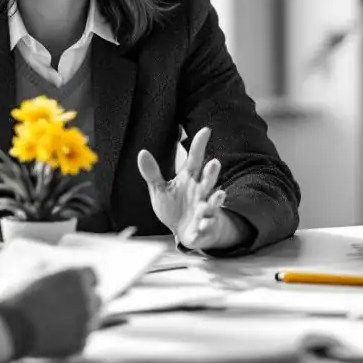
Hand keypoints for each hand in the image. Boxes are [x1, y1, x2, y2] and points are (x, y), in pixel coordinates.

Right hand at [0, 267, 99, 359]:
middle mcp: (87, 299)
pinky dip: (70, 340)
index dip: (84, 282)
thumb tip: (61, 273)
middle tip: (66, 308)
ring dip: (80, 321)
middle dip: (84, 302)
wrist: (9, 328)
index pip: (93, 276)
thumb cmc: (17, 297)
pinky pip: (81, 340)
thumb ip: (55, 272)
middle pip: (96, 299)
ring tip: (56, 325)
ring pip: (91, 321)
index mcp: (77, 277)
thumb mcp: (35, 273)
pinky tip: (53, 338)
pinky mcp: (80, 344)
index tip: (76, 288)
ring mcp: (86, 323)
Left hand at [137, 127, 248, 250]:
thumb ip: (153, 173)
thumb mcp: (160, 190)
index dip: (199, 145)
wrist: (184, 233)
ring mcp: (205, 209)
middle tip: (214, 162)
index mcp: (189, 179)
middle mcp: (200, 191)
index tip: (206, 130)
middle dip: (211, 172)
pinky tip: (203, 223)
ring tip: (219, 194)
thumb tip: (142, 152)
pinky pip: (207, 225)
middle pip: (208, 180)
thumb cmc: (175, 207)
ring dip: (216, 199)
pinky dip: (206, 224)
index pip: (195, 159)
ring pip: (213, 202)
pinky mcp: (205, 225)